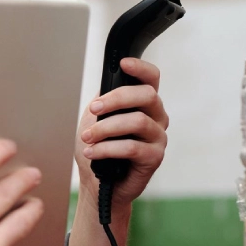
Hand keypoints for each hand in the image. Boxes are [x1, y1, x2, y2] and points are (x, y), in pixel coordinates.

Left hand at [75, 58, 168, 205]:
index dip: (141, 68)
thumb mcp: (96, 118)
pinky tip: (92, 152)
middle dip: (116, 99)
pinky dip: (107, 148)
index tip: (123, 64)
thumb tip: (104, 89)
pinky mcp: (155, 158)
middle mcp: (156, 117)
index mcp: (144, 103)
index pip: (152, 78)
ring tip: (86, 137)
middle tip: (93, 109)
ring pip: (137, 121)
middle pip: (146, 95)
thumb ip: (104, 100)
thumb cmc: (99, 148)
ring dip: (106, 128)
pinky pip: (132, 147)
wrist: (97, 182)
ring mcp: (158, 137)